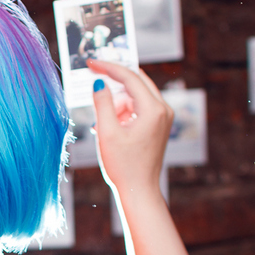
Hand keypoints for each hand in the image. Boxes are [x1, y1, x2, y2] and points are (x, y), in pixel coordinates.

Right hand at [87, 60, 173, 202]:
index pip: (129, 77)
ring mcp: (163, 117)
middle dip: (113, 83)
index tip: (91, 62)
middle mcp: (163, 110)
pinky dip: (124, 112)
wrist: (138, 191)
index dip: (108, 67)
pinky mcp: (159, 125)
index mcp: (153, 110)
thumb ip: (102, 103)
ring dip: (118, 103)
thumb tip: (98, 82)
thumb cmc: (123, 166)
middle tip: (93, 78)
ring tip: (103, 125)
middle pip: (136, 82)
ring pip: (136, 96)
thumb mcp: (107, 133)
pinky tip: (111, 128)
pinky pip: (139, 108)